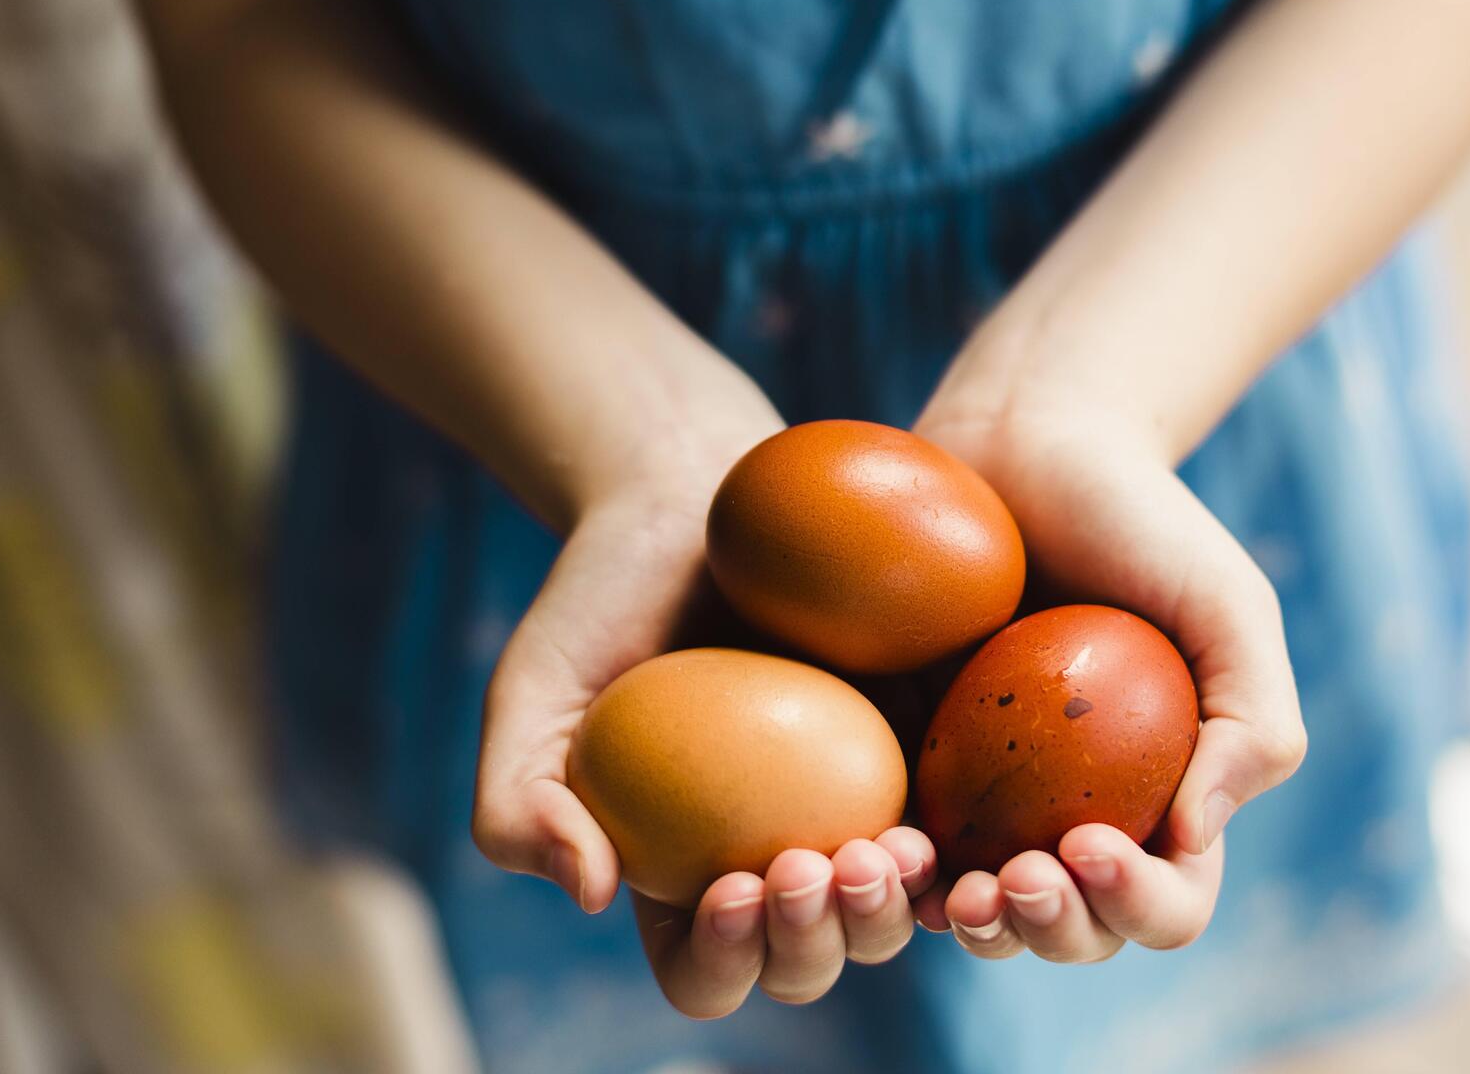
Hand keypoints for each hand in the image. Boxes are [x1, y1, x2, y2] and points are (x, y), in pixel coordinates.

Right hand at [470, 400, 939, 1016]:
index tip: (727, 886)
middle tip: (811, 866)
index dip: (721, 962)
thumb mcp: (529, 695)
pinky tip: (936, 816)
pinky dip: (951, 849)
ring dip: (888, 911)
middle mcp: (768, 858)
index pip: (704, 970)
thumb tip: (589, 890)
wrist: (688, 498)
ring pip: (888, 915)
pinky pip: (950, 825)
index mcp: (678, 874)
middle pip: (806, 961)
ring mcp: (847, 810)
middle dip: (814, 945)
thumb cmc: (597, 600)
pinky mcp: (914, 748)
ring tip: (885, 850)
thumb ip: (518, 801)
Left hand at [908, 401, 1306, 961]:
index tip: (1088, 842)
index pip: (1169, 900)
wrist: (1026, 443)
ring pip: (984, 914)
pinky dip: (895, 872)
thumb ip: (1253, 722)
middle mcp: (1077, 815)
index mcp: (1165, 800)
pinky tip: (882, 848)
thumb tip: (1193, 838)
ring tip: (952, 889)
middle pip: (1074, 931)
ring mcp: (989, 800)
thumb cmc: (1138, 520)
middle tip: (1014, 878)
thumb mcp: (1228, 605)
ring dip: (974, 927)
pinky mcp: (910, 762)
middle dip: (1052, 932)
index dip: (1138, 903)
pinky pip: (900, 846)